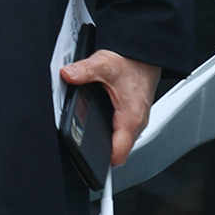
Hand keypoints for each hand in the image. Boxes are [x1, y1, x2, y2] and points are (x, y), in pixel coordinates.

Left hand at [59, 49, 160, 166]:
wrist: (147, 53)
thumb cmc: (133, 61)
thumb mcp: (105, 64)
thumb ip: (84, 70)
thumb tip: (68, 75)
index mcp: (130, 119)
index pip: (118, 155)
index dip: (100, 161)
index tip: (86, 160)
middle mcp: (136, 123)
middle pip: (118, 151)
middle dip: (99, 150)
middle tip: (81, 143)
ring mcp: (136, 120)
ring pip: (120, 142)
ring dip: (107, 140)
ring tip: (89, 134)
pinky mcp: (134, 114)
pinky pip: (122, 131)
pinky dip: (111, 130)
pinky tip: (100, 121)